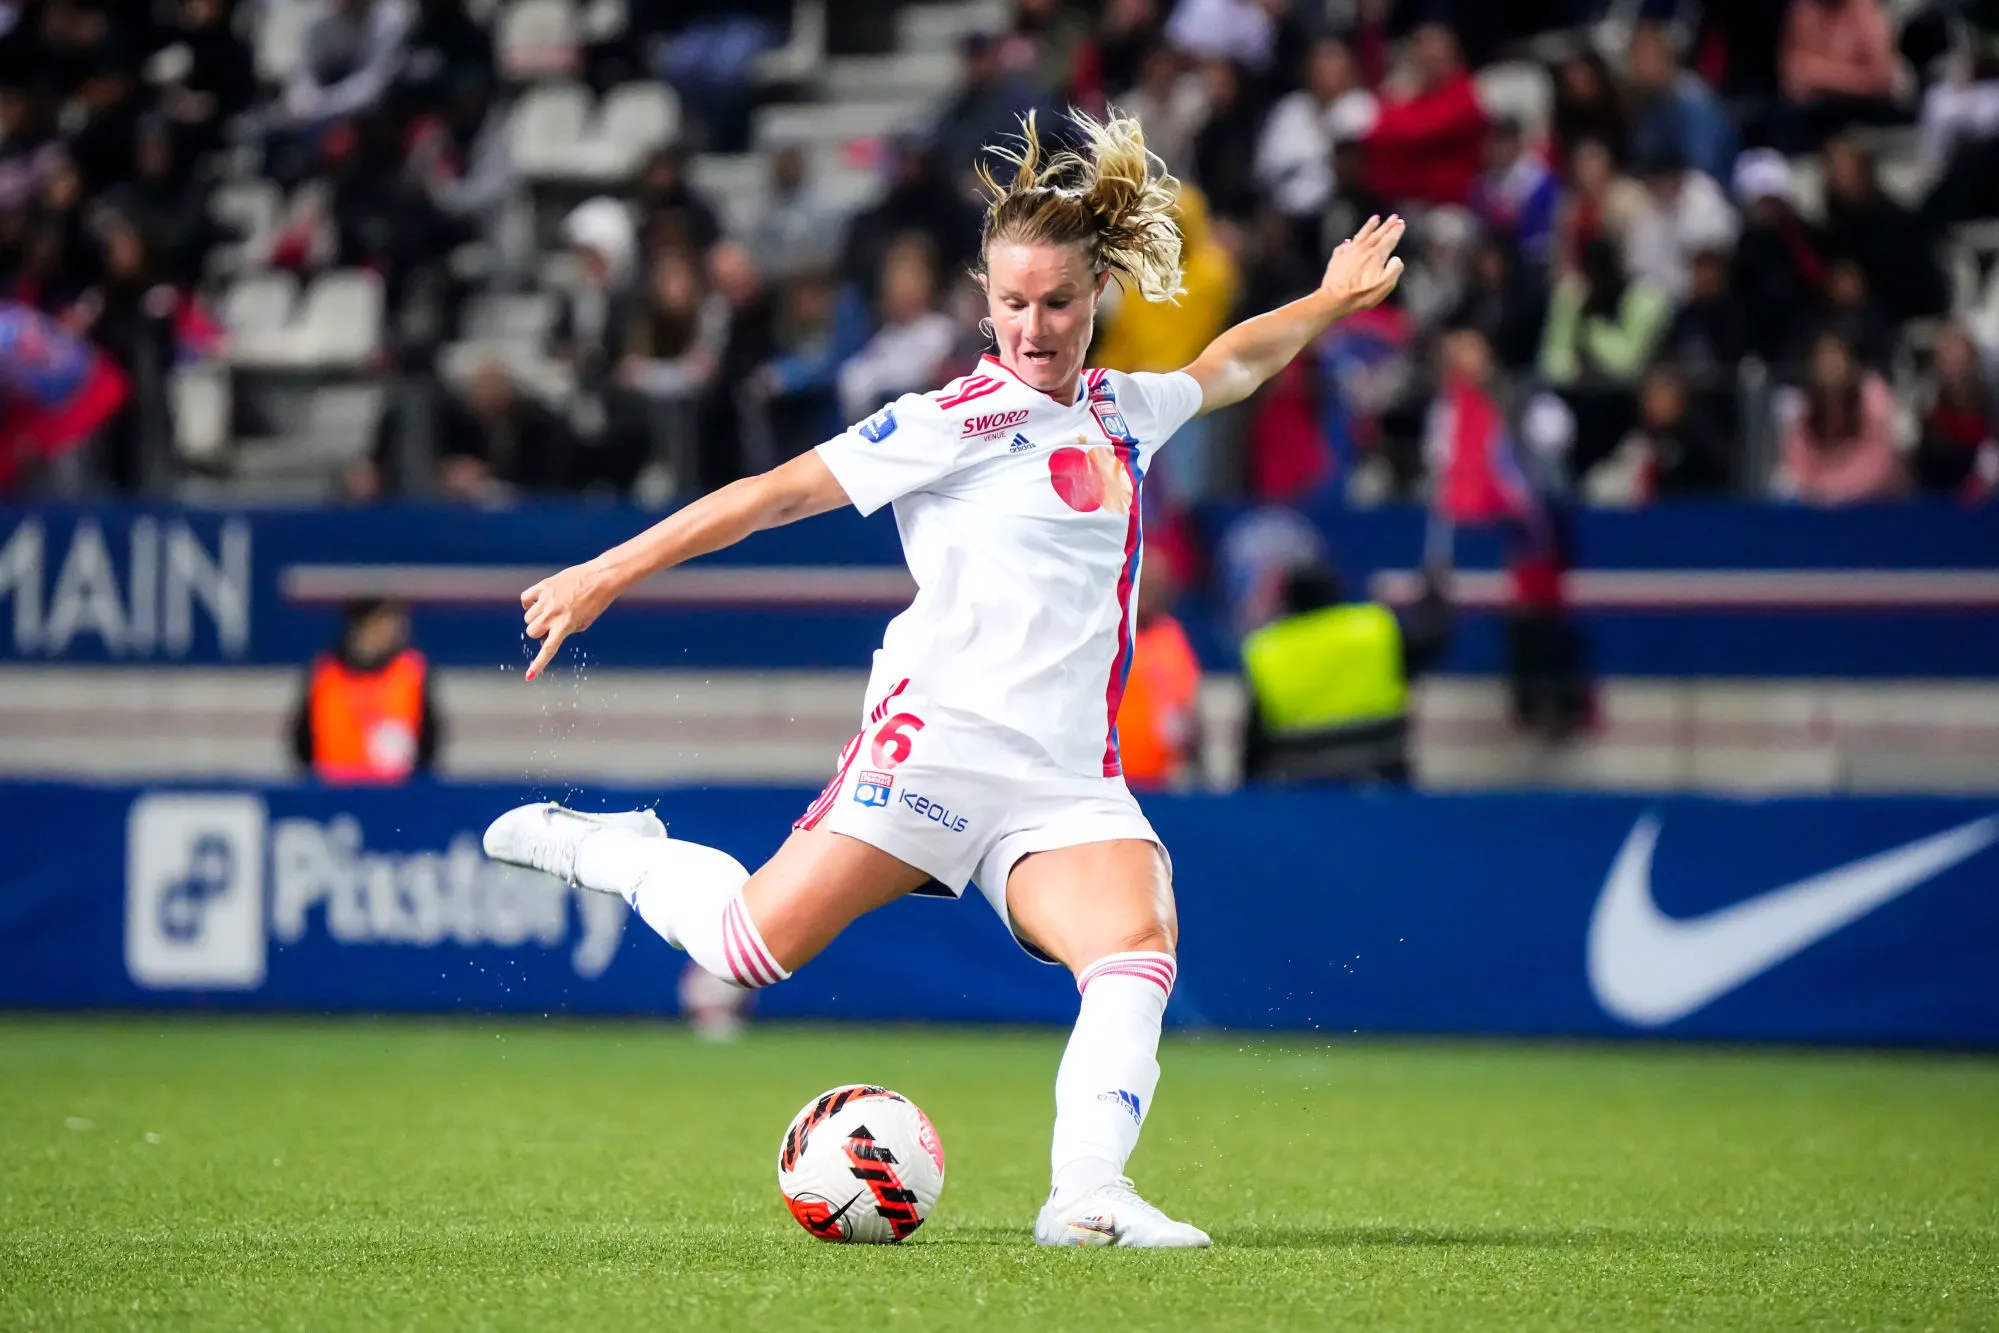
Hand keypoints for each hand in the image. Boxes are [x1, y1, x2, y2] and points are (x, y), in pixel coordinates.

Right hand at [520, 561, 616, 680]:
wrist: (600, 578)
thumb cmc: (596, 602)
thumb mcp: (583, 623)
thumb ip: (564, 632)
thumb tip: (544, 638)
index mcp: (565, 626)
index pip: (547, 650)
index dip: (538, 664)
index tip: (529, 677)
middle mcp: (553, 614)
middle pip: (531, 632)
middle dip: (539, 632)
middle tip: (551, 626)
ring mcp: (546, 600)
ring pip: (528, 617)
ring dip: (536, 618)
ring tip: (550, 611)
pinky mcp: (543, 586)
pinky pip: (525, 599)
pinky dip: (529, 603)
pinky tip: (538, 602)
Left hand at [1320, 214, 1405, 314]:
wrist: (1334, 298)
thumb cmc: (1361, 295)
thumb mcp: (1385, 286)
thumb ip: (1394, 270)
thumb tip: (1396, 259)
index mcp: (1376, 256)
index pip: (1389, 240)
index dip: (1396, 231)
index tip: (1401, 222)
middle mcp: (1363, 250)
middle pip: (1377, 234)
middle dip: (1387, 225)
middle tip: (1394, 216)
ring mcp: (1348, 253)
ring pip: (1361, 235)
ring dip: (1369, 226)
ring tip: (1375, 218)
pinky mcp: (1337, 259)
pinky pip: (1343, 247)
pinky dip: (1348, 242)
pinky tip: (1349, 241)